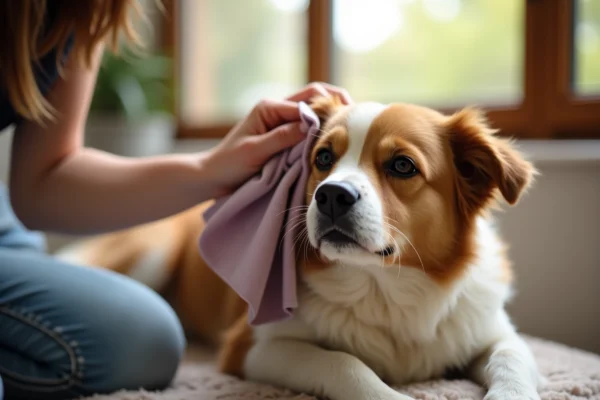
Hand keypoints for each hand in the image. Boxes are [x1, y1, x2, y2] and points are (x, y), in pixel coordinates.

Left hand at [201, 83, 351, 196]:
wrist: (213, 176)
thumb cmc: (229, 164)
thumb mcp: (255, 151)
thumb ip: (281, 137)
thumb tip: (310, 125)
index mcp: (269, 107)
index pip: (307, 102)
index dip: (327, 111)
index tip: (345, 126)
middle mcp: (276, 109)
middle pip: (315, 97)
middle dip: (336, 104)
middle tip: (357, 118)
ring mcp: (280, 121)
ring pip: (313, 110)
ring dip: (330, 116)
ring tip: (350, 128)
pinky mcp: (282, 134)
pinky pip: (306, 127)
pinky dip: (321, 130)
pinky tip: (333, 140)